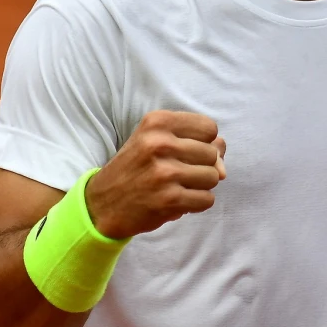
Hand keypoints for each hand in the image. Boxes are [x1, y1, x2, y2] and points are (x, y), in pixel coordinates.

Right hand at [85, 110, 225, 238]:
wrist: (102, 204)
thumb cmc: (135, 168)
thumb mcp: (156, 142)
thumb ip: (194, 141)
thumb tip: (223, 155)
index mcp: (157, 122)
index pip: (209, 127)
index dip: (204, 141)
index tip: (187, 151)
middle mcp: (159, 144)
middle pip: (213, 153)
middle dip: (202, 166)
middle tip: (179, 172)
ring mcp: (165, 173)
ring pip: (213, 177)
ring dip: (201, 186)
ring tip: (179, 186)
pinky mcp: (169, 200)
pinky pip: (207, 199)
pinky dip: (197, 203)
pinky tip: (178, 200)